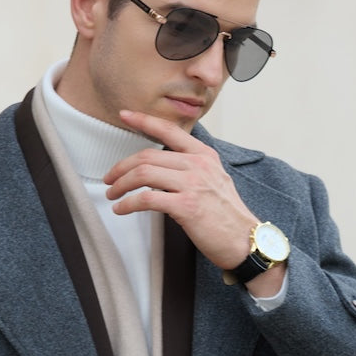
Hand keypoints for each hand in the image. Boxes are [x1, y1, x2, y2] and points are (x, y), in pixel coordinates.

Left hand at [104, 109, 258, 271]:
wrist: (245, 241)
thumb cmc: (226, 216)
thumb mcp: (214, 181)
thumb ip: (190, 171)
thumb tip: (160, 172)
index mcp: (204, 156)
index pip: (169, 130)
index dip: (144, 121)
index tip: (125, 115)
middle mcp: (198, 165)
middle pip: (147, 156)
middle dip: (121, 167)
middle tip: (109, 178)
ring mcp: (193, 184)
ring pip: (143, 174)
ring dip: (121, 184)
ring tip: (112, 194)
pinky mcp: (186, 206)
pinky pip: (147, 199)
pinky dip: (128, 203)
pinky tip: (122, 209)